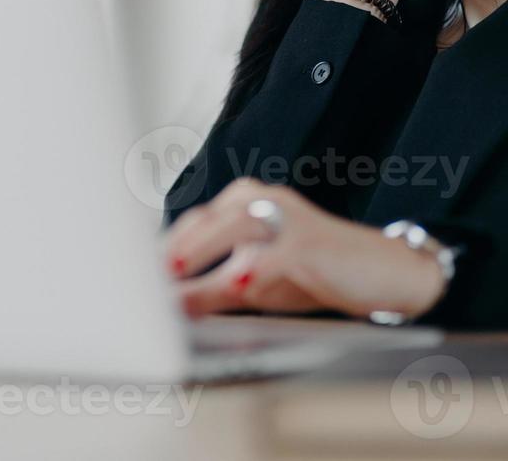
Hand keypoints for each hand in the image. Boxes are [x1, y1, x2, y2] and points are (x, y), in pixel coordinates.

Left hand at [164, 180, 446, 319]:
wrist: (380, 272)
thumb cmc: (314, 272)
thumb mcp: (254, 284)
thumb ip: (210, 290)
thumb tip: (166, 306)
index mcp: (241, 204)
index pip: (189, 225)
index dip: (159, 253)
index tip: (127, 277)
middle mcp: (259, 201)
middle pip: (204, 221)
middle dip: (171, 251)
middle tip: (138, 279)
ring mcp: (285, 218)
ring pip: (233, 226)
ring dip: (200, 251)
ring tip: (173, 274)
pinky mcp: (309, 241)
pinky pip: (274, 254)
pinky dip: (254, 270)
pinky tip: (239, 284)